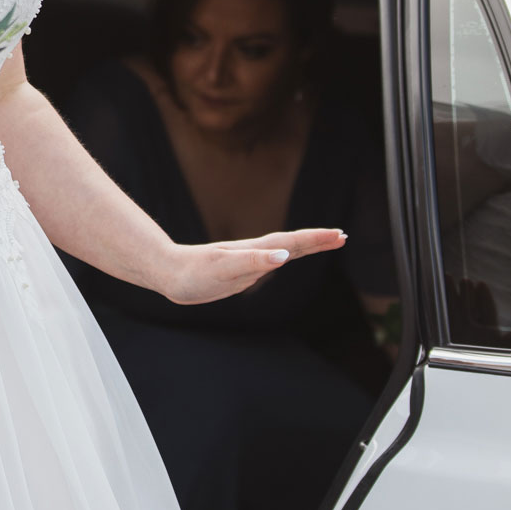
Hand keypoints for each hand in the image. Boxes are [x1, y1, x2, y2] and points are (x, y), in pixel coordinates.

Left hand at [154, 228, 346, 305]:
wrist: (168, 273)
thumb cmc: (194, 272)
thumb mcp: (224, 268)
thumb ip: (253, 262)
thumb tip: (282, 255)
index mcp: (255, 251)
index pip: (292, 243)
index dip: (316, 240)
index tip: (339, 235)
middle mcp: (255, 253)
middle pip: (292, 243)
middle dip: (317, 240)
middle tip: (342, 236)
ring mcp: (248, 261)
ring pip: (283, 250)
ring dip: (306, 246)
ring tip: (326, 242)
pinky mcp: (240, 271)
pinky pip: (270, 261)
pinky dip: (285, 257)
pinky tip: (284, 258)